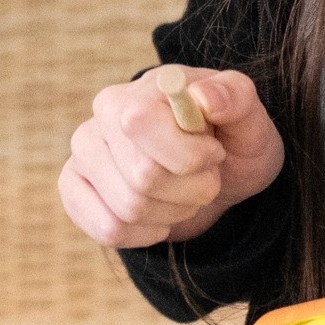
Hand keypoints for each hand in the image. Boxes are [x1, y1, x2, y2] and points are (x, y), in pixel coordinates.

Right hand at [57, 66, 284, 251]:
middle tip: (204, 178)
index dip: (188, 154)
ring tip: (183, 194)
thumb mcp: (250, 119)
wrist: (216, 175)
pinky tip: (158, 217)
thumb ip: (236, 98)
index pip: (140, 124)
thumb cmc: (231, 141)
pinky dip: (145, 234)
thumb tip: (204, 97)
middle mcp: (100, 118)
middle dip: (190, 189)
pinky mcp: (74, 190)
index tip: (213, 154)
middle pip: (141, 177)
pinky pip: (108, 229)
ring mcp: (83, 155)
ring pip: (128, 209)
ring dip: (173, 213)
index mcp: (138, 91)